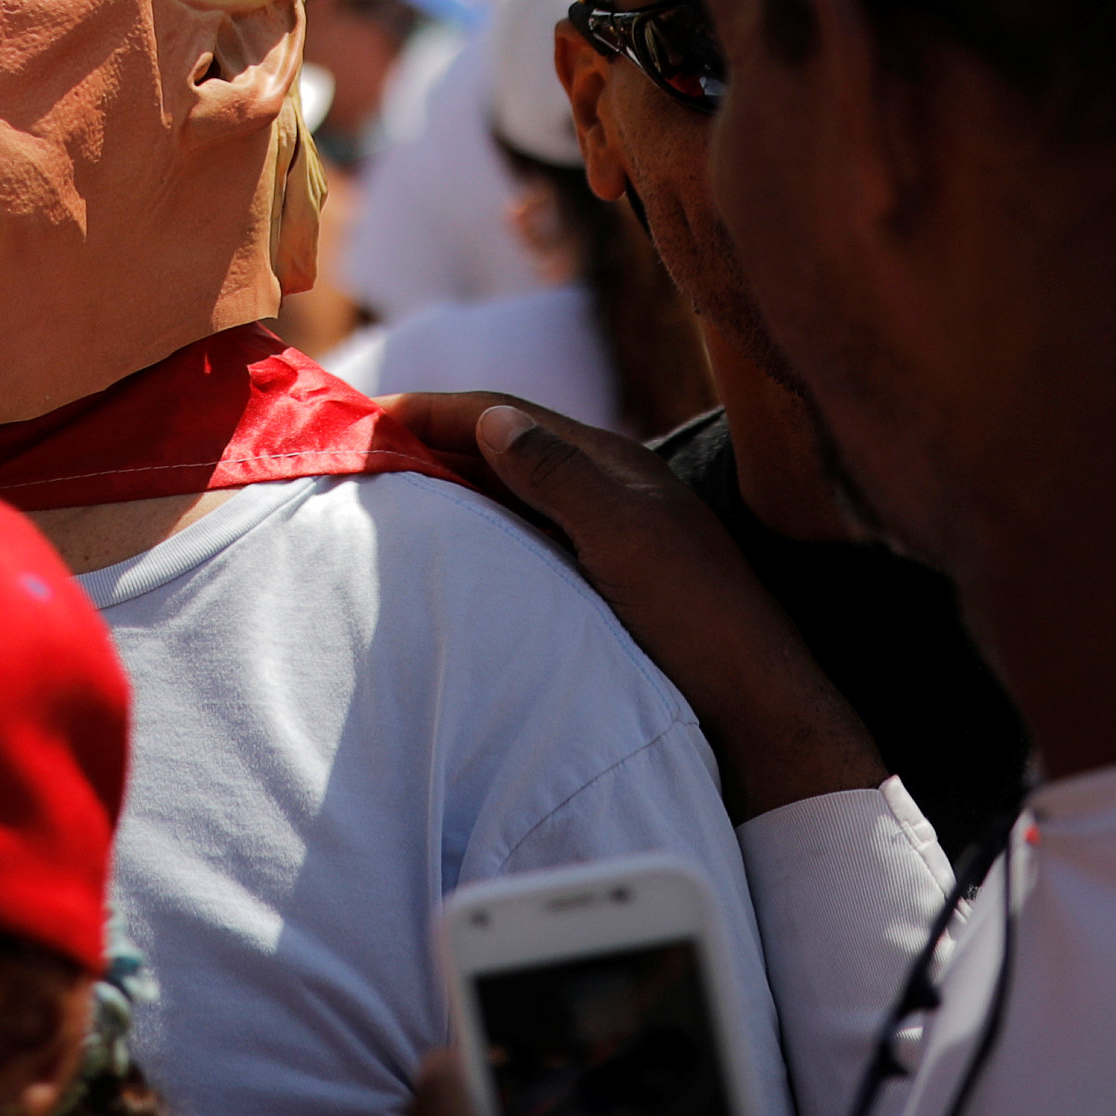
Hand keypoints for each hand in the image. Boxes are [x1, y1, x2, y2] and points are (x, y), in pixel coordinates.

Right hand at [383, 391, 881, 817]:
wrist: (756, 706)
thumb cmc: (697, 619)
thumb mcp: (626, 538)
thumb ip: (562, 475)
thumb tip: (493, 419)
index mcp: (612, 465)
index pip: (506, 415)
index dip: (434, 410)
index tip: (367, 416)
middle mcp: (605, 489)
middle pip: (502, 447)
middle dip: (429, 440)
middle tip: (359, 452)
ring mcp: (602, 533)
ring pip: (508, 491)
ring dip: (448, 483)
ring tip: (386, 495)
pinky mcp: (600, 579)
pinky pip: (519, 533)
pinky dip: (473, 526)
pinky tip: (447, 551)